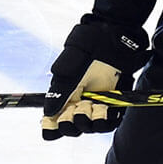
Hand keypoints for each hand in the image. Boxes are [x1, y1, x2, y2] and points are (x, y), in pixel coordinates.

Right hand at [42, 20, 148, 140]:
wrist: (114, 35)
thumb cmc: (88, 46)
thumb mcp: (71, 68)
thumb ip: (60, 91)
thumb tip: (48, 113)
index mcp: (64, 94)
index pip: (54, 120)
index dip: (52, 127)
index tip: (54, 125)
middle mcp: (79, 101)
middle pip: (72, 127)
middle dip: (73, 124)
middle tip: (79, 109)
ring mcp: (96, 102)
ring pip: (91, 127)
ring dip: (92, 123)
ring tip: (96, 108)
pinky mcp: (114, 102)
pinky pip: (110, 121)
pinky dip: (109, 120)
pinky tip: (109, 111)